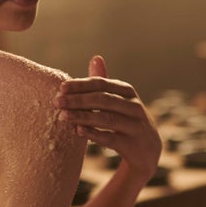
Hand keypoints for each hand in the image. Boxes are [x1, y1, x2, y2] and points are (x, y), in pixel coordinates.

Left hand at [55, 55, 161, 180]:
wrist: (148, 149)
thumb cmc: (126, 119)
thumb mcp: (118, 99)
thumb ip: (104, 82)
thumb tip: (95, 58)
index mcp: (127, 91)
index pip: (102, 84)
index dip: (81, 85)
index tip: (61, 88)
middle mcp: (134, 106)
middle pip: (103, 99)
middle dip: (79, 100)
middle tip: (57, 102)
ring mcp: (135, 125)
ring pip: (107, 118)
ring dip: (83, 116)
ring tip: (63, 116)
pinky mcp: (133, 144)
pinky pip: (111, 138)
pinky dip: (94, 134)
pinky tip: (78, 131)